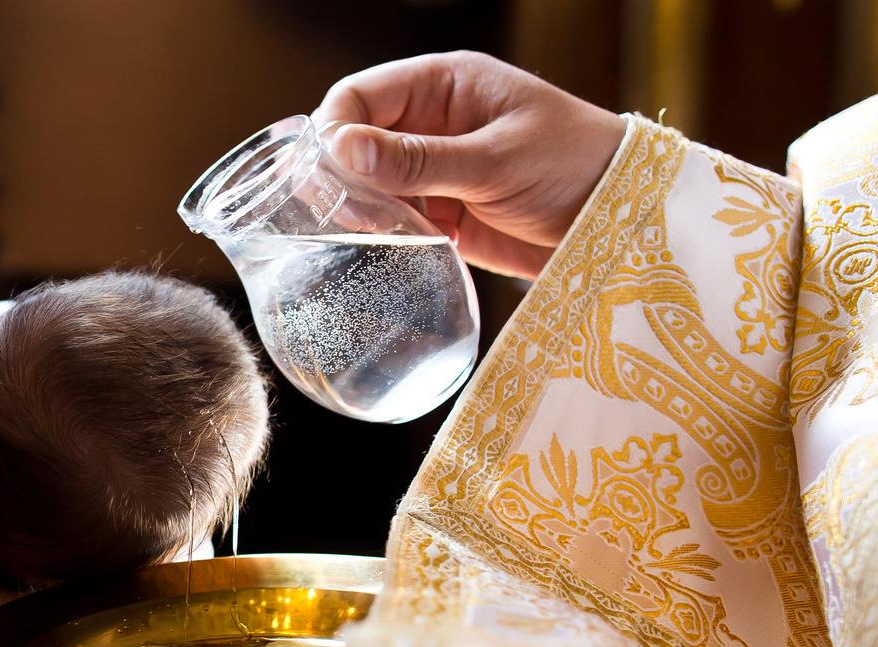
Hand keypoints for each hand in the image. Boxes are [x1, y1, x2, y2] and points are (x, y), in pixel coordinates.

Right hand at [313, 51, 625, 277]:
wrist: (623, 221)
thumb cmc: (573, 165)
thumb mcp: (496, 159)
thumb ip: (419, 159)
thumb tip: (341, 148)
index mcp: (443, 87)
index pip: (360, 97)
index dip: (336, 132)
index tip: (334, 176)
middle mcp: (431, 125)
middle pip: (356, 144)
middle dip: (346, 177)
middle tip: (355, 215)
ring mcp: (435, 172)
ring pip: (370, 187)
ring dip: (366, 212)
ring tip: (383, 234)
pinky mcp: (444, 216)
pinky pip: (396, 223)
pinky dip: (390, 238)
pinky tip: (402, 249)